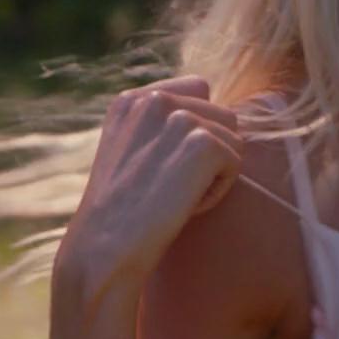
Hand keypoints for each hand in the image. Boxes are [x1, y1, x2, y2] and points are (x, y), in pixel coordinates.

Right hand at [53, 75, 244, 314]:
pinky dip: (217, 191)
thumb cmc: (121, 214)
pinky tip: (184, 206)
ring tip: (174, 196)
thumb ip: (160, 126)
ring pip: (233, 139)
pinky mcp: (202, 143)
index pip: (197, 89)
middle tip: (168, 187)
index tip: (166, 165)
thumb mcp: (130, 152)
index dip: (197, 129)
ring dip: (214, 172)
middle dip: (208, 152)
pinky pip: (235, 164)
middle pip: (223, 114)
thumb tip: (214, 116)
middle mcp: (154, 98)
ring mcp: (179, 117)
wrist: (104, 250)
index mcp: (132, 99)